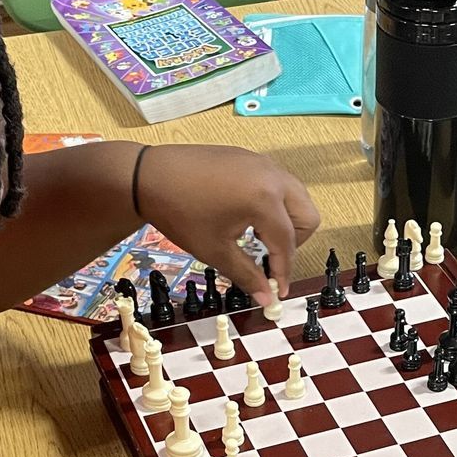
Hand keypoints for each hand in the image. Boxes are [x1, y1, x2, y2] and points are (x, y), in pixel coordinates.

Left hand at [135, 145, 320, 305]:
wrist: (149, 176)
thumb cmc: (179, 213)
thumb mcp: (216, 250)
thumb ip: (247, 275)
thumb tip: (267, 298)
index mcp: (264, 200)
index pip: (287, 243)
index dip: (284, 270)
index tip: (278, 289)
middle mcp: (272, 177)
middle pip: (307, 216)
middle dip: (294, 242)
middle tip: (270, 258)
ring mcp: (263, 163)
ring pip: (296, 196)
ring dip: (286, 221)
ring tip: (257, 236)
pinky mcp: (252, 158)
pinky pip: (278, 183)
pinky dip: (274, 203)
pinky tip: (246, 215)